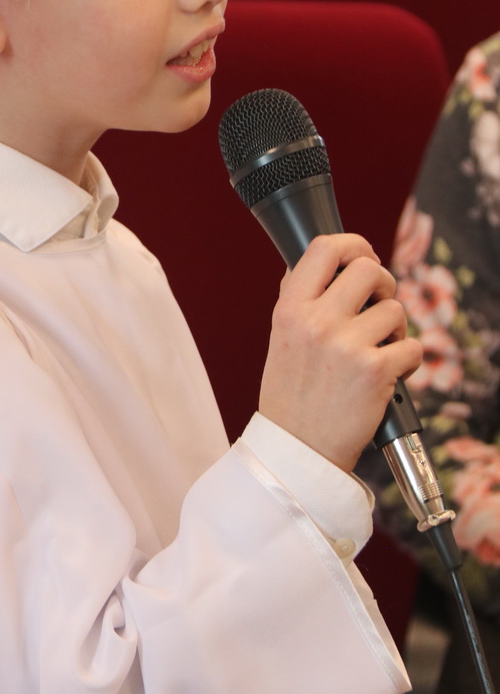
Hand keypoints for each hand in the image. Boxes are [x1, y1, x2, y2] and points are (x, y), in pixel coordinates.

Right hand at [258, 234, 422, 472]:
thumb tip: (323, 263)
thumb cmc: (290, 395)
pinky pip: (414, 347)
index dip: (354, 244)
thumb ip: (298, 299)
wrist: (297, 449)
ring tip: (378, 350)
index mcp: (290, 308)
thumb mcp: (279, 337)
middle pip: (370, 269)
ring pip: (396, 309)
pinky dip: (409, 360)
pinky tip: (389, 373)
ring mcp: (347, 345)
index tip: (363, 256)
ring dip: (396, 329)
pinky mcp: (375, 371)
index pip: (325, 248)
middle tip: (377, 306)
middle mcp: (317, 321)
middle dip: (383, 285)